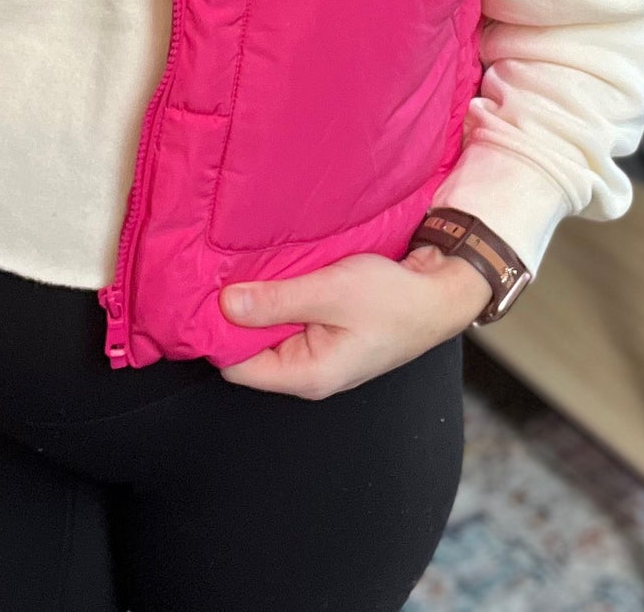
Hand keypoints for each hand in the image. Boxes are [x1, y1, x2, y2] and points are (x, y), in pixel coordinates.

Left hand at [216, 244, 491, 398]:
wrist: (440, 293)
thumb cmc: (392, 298)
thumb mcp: (330, 291)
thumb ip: (276, 300)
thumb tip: (224, 305)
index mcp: (307, 375)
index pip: (237, 367)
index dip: (216, 332)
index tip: (203, 294)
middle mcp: (308, 373)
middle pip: (249, 350)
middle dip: (236, 315)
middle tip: (219, 272)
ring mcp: (318, 355)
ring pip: (269, 333)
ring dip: (259, 303)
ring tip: (243, 268)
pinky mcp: (327, 335)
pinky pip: (288, 321)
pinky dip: (279, 299)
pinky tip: (273, 273)